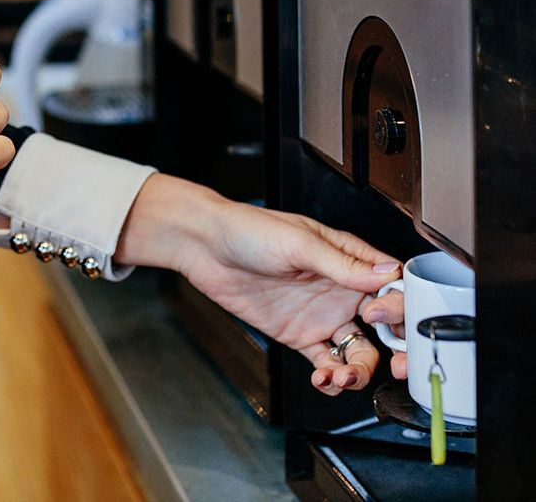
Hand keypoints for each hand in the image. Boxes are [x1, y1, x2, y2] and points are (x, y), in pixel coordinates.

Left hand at [115, 175, 400, 394]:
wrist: (205, 246)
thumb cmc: (248, 229)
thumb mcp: (298, 242)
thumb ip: (342, 264)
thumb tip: (386, 274)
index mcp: (347, 258)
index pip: (392, 285)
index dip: (400, 306)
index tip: (385, 317)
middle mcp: (340, 288)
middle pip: (386, 324)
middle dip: (397, 347)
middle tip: (392, 362)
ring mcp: (321, 314)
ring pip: (359, 351)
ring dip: (361, 369)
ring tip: (344, 374)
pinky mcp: (300, 334)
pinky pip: (327, 362)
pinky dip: (332, 376)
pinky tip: (324, 377)